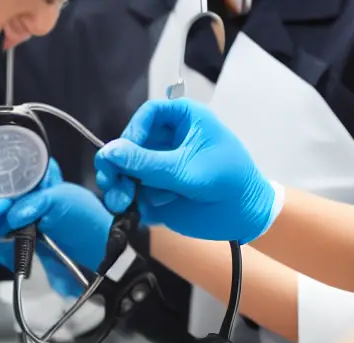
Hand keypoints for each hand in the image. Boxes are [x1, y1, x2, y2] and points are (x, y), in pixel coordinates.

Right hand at [0, 162, 110, 296]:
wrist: (97, 250)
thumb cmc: (85, 219)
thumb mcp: (62, 201)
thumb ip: (34, 203)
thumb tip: (10, 215)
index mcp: (34, 182)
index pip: (4, 184)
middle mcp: (24, 200)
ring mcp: (21, 223)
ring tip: (1, 242)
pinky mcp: (22, 243)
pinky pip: (2, 246)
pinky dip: (3, 251)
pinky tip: (10, 254)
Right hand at [94, 98, 281, 243]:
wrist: (245, 215)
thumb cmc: (228, 180)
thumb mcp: (186, 169)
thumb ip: (147, 162)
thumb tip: (108, 152)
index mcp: (183, 121)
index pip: (148, 116)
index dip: (132, 132)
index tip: (123, 153)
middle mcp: (168, 141)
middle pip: (130, 145)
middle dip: (117, 165)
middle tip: (109, 182)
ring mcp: (161, 168)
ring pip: (128, 172)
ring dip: (121, 188)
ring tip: (121, 203)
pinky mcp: (157, 191)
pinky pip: (135, 194)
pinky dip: (132, 203)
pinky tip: (133, 212)